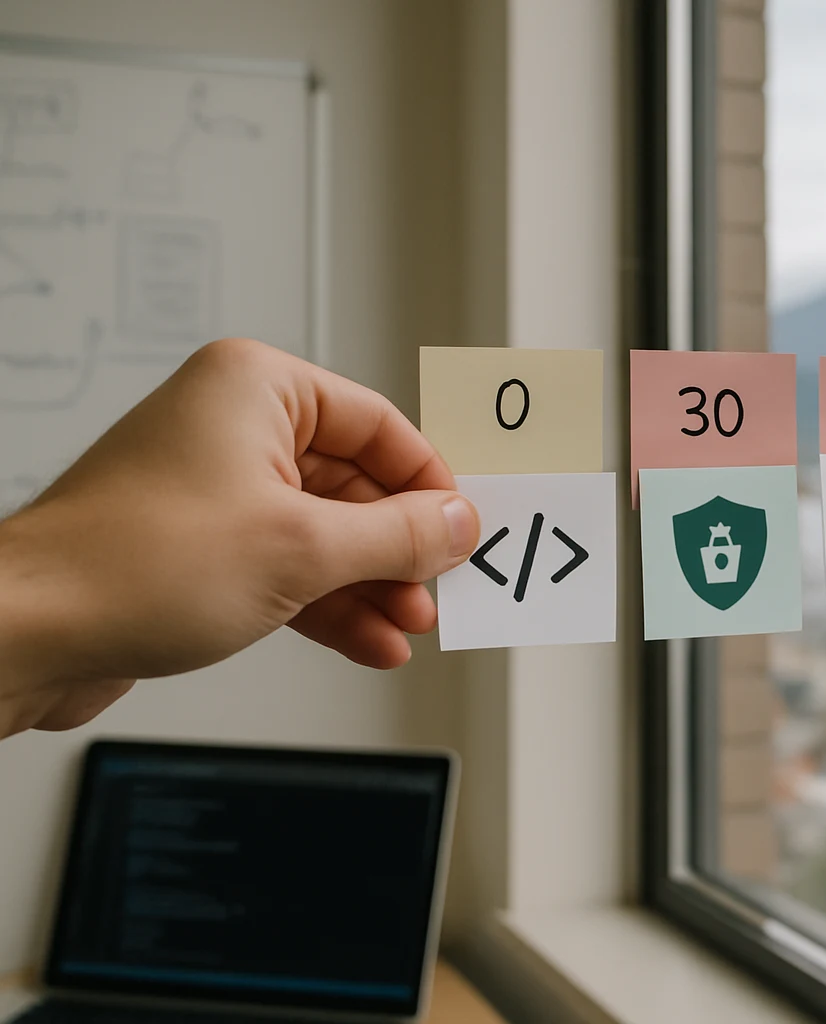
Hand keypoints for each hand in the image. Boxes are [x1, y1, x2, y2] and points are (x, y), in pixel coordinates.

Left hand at [0, 339, 478, 736]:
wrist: (29, 634)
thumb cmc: (130, 565)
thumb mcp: (302, 549)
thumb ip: (397, 535)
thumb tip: (458, 523)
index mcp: (257, 388)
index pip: (380, 424)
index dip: (430, 483)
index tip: (463, 529)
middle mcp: (234, 427)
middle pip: (355, 481)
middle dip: (399, 547)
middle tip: (438, 588)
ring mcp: (214, 487)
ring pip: (325, 531)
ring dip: (370, 584)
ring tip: (406, 625)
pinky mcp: (200, 545)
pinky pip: (288, 564)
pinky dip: (329, 602)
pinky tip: (367, 640)